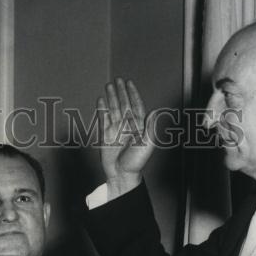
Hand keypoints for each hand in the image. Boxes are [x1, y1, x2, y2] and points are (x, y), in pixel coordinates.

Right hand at [98, 78, 153, 198]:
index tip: (129, 83)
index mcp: (139, 126)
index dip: (133, 94)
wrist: (121, 175)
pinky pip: (103, 119)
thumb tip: (155, 111)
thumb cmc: (136, 162)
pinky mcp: (106, 135)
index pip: (136, 105)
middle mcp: (127, 126)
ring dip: (111, 97)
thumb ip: (150, 127)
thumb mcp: (147, 144)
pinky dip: (102, 109)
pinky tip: (101, 100)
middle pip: (124, 104)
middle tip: (117, 80)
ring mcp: (116, 130)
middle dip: (121, 92)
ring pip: (113, 109)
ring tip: (108, 86)